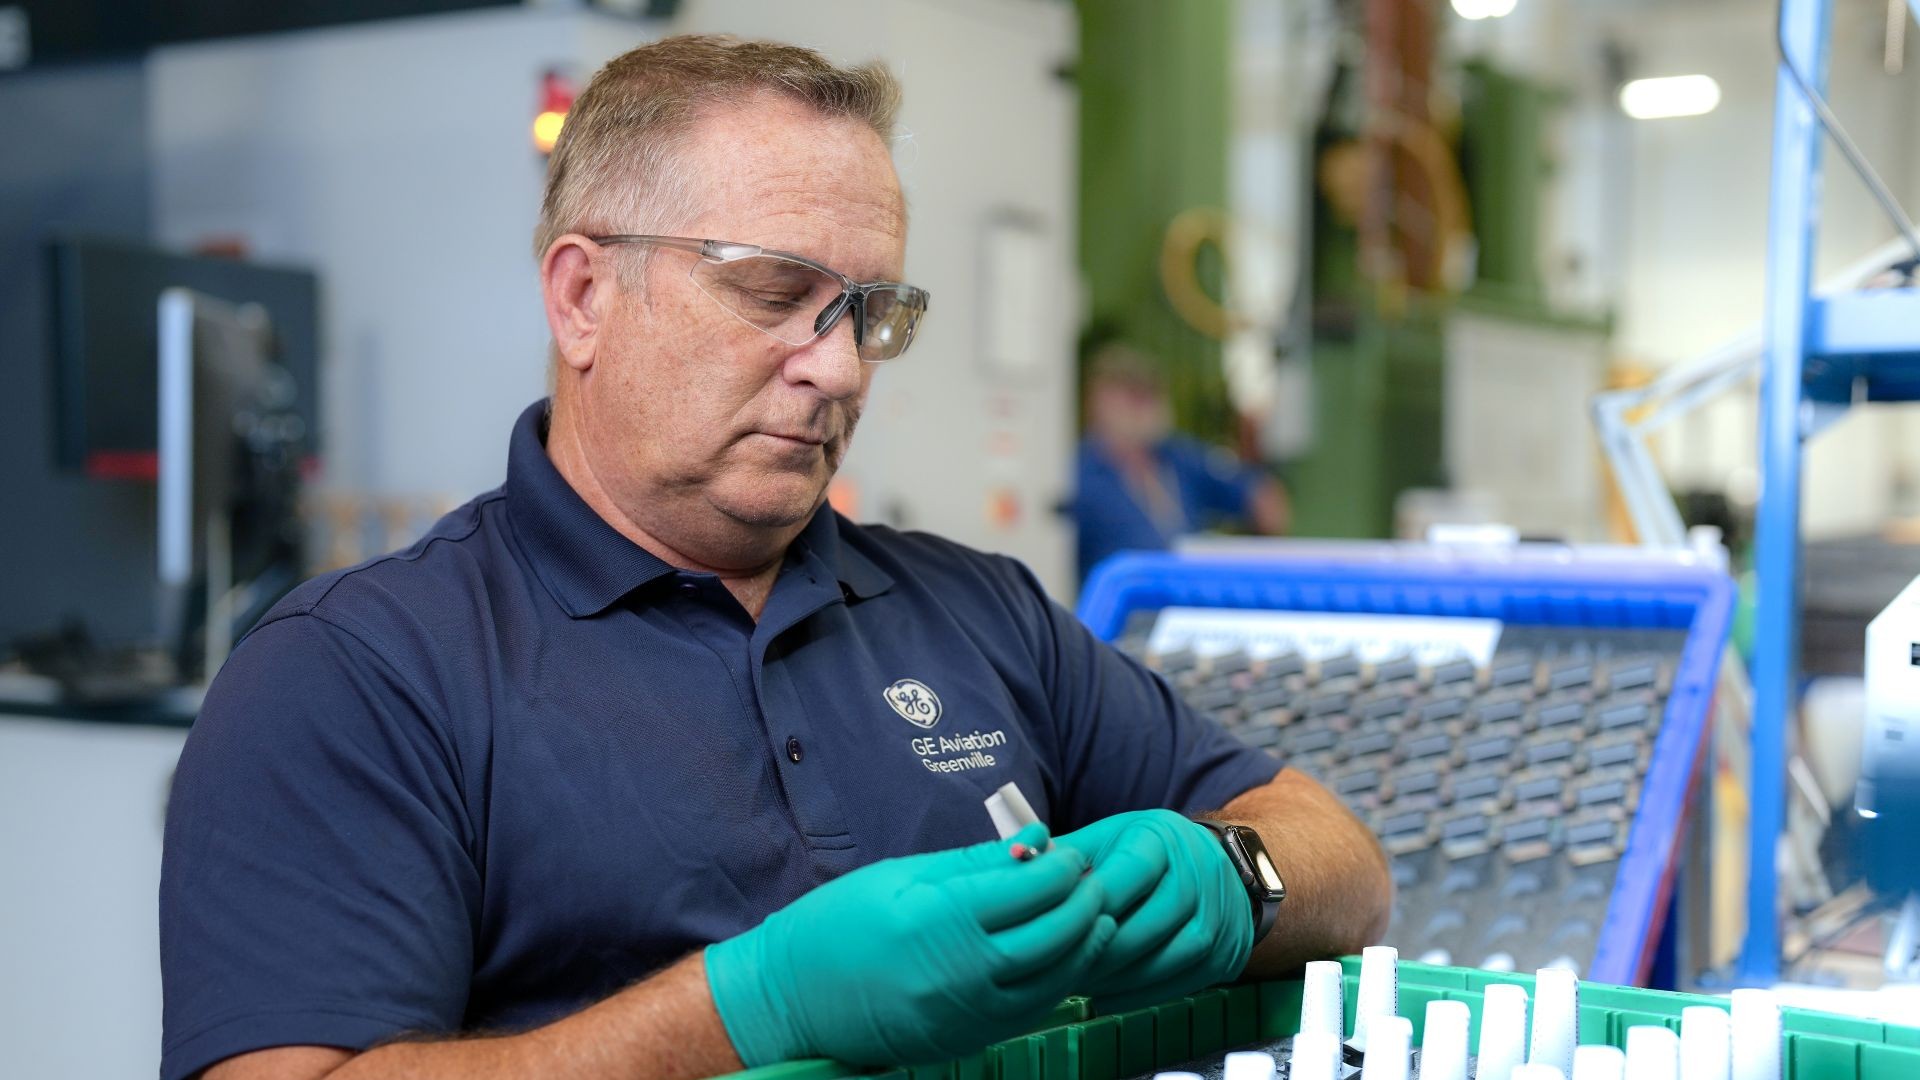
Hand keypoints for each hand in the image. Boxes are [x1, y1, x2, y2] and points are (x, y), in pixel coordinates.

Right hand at [705, 824, 1115, 1066]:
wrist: (789, 999)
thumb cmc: (836, 926)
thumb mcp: (901, 876)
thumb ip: (976, 862)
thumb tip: (1038, 840)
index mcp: (939, 919)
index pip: (1032, 889)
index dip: (1063, 867)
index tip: (1069, 850)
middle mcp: (958, 972)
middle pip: (1055, 935)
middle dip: (1085, 902)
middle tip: (1090, 878)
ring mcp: (965, 1014)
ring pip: (1054, 980)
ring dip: (1084, 946)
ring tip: (1092, 915)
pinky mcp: (965, 1040)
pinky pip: (1030, 1011)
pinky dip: (1057, 980)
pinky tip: (1063, 956)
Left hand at [1050, 810, 1252, 1012]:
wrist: (1222, 866)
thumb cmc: (1148, 852)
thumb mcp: (1108, 837)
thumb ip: (1065, 856)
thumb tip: (1016, 866)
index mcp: (1159, 839)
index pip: (1123, 878)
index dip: (1087, 909)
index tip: (1054, 928)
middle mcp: (1196, 874)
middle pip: (1143, 926)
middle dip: (1097, 952)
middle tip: (1059, 967)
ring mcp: (1217, 916)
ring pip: (1163, 959)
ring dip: (1117, 979)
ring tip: (1080, 982)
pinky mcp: (1225, 953)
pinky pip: (1178, 983)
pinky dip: (1138, 994)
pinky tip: (1108, 994)